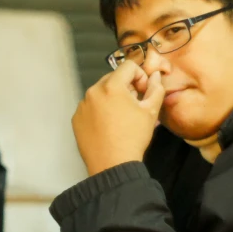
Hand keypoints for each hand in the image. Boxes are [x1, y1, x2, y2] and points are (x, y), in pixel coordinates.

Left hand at [72, 61, 164, 175]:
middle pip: (113, 78)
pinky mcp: (76, 118)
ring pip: (100, 93)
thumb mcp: (151, 112)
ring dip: (112, 99)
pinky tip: (108, 126)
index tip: (143, 92)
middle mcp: (93, 91)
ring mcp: (82, 105)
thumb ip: (156, 89)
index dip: (140, 76)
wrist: (112, 165)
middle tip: (134, 106)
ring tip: (121, 119)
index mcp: (111, 86)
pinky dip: (99, 111)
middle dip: (125, 87)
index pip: (128, 67)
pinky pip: (90, 107)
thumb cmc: (133, 138)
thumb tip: (156, 77)